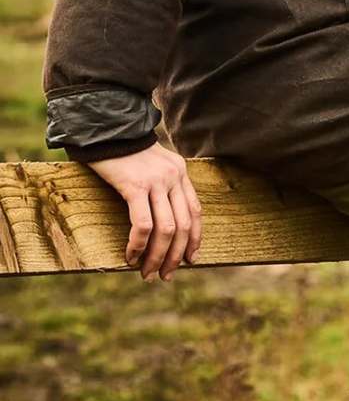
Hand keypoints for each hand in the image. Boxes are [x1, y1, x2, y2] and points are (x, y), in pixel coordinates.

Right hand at [89, 144, 202, 281]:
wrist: (102, 125)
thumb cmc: (121, 149)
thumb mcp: (150, 164)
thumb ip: (160, 185)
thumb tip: (161, 221)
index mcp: (180, 173)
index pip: (195, 213)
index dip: (194, 239)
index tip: (189, 260)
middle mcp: (173, 177)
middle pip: (182, 226)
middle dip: (175, 256)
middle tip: (165, 275)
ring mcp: (156, 181)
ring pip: (165, 229)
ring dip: (157, 256)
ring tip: (147, 273)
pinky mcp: (135, 185)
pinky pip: (142, 224)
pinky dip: (138, 245)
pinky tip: (130, 256)